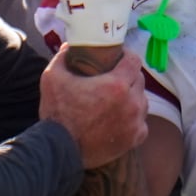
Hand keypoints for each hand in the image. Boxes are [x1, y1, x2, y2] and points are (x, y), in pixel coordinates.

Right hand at [39, 45, 148, 168]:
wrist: (61, 150)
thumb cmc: (57, 113)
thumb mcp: (52, 77)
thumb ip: (63, 57)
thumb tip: (69, 45)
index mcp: (117, 85)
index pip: (134, 60)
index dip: (126, 56)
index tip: (117, 58)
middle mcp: (132, 102)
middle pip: (139, 80)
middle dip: (128, 76)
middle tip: (112, 78)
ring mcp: (136, 122)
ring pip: (142, 101)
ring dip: (132, 97)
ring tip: (115, 99)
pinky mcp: (135, 138)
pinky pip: (141, 122)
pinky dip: (133, 119)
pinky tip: (119, 118)